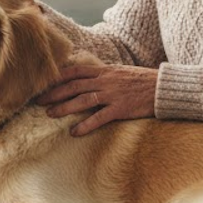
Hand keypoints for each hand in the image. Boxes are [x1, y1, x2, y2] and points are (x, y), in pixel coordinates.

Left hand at [38, 62, 157, 135]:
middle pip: (74, 85)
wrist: (164, 87)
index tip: (43, 83)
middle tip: (38, 101)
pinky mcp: (121, 108)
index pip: (75, 71)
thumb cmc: (142, 81)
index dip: (58, 77)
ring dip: (64, 107)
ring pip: (83, 100)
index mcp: (104, 71)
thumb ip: (102, 75)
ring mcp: (113, 94)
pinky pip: (100, 117)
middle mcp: (105, 80)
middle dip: (54, 93)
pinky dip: (86, 125)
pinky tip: (75, 132)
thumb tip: (86, 79)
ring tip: (50, 114)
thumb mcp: (120, 72)